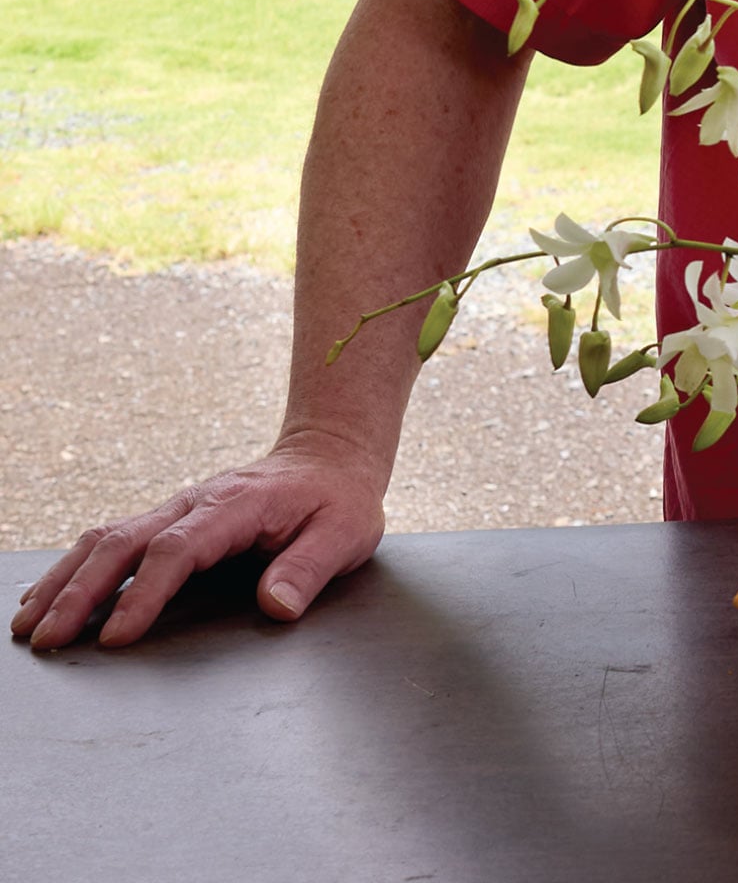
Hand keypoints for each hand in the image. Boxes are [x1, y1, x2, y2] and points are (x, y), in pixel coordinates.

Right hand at [12, 433, 388, 649]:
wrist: (328, 457)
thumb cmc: (337, 500)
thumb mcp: (345, 533)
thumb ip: (309, 569)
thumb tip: (276, 606)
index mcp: (235, 507)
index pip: (176, 551)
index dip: (143, 594)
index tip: (116, 636)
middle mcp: (193, 503)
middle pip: (121, 544)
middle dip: (79, 593)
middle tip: (47, 639)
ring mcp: (175, 508)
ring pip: (103, 538)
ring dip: (63, 580)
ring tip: (29, 625)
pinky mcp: (166, 518)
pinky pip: (109, 539)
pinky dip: (72, 568)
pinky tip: (46, 596)